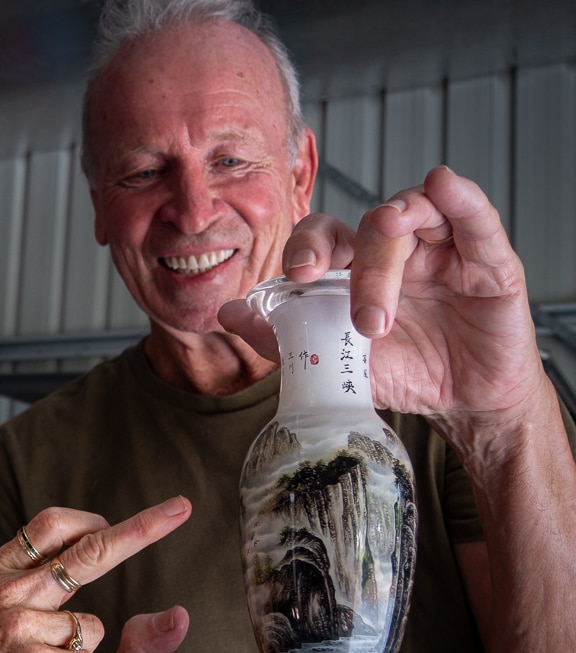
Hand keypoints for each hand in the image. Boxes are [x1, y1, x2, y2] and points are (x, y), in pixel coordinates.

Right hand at [0, 497, 191, 652]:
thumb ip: (31, 580)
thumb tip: (83, 549)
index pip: (52, 525)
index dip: (92, 519)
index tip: (124, 519)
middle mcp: (8, 590)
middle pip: (91, 551)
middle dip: (142, 529)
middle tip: (180, 509)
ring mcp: (20, 624)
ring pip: (92, 629)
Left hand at [220, 166, 548, 450]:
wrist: (462, 401)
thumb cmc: (401, 373)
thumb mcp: (337, 365)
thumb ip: (283, 338)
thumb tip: (227, 313)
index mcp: (352, 265)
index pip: (323, 236)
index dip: (306, 246)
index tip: (296, 275)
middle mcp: (392, 247)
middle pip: (365, 228)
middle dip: (353, 268)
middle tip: (356, 319)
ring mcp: (439, 247)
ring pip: (410, 219)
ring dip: (389, 260)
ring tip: (381, 313)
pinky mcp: (488, 257)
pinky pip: (474, 216)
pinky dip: (460, 198)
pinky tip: (445, 187)